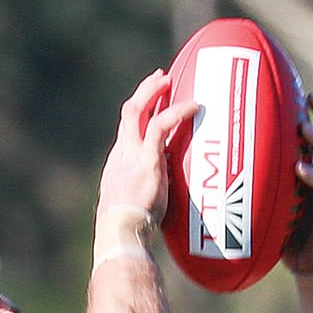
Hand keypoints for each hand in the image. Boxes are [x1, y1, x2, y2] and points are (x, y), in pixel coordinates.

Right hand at [95, 69, 197, 226]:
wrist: (120, 232)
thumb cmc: (129, 229)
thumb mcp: (136, 207)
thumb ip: (149, 193)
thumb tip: (164, 194)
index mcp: (118, 165)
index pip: (127, 132)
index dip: (139, 115)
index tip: (150, 105)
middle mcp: (121, 154)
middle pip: (128, 113)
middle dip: (144, 93)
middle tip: (161, 79)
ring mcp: (131, 153)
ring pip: (138, 110)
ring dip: (154, 91)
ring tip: (169, 80)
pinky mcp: (146, 157)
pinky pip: (161, 124)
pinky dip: (177, 112)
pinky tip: (194, 106)